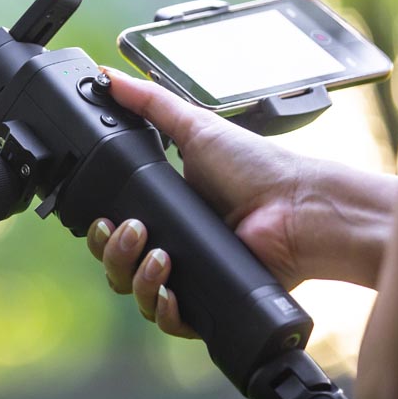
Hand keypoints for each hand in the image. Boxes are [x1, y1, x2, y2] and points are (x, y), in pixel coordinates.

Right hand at [85, 68, 312, 338]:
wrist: (298, 207)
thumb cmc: (258, 168)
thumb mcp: (196, 125)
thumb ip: (148, 102)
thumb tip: (108, 77)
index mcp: (163, 209)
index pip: (112, 229)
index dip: (99, 228)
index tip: (101, 216)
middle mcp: (171, 245)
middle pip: (114, 263)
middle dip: (112, 249)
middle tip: (133, 230)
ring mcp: (188, 277)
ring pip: (135, 292)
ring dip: (135, 275)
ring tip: (160, 253)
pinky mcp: (208, 305)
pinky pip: (168, 320)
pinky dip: (162, 307)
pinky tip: (169, 287)